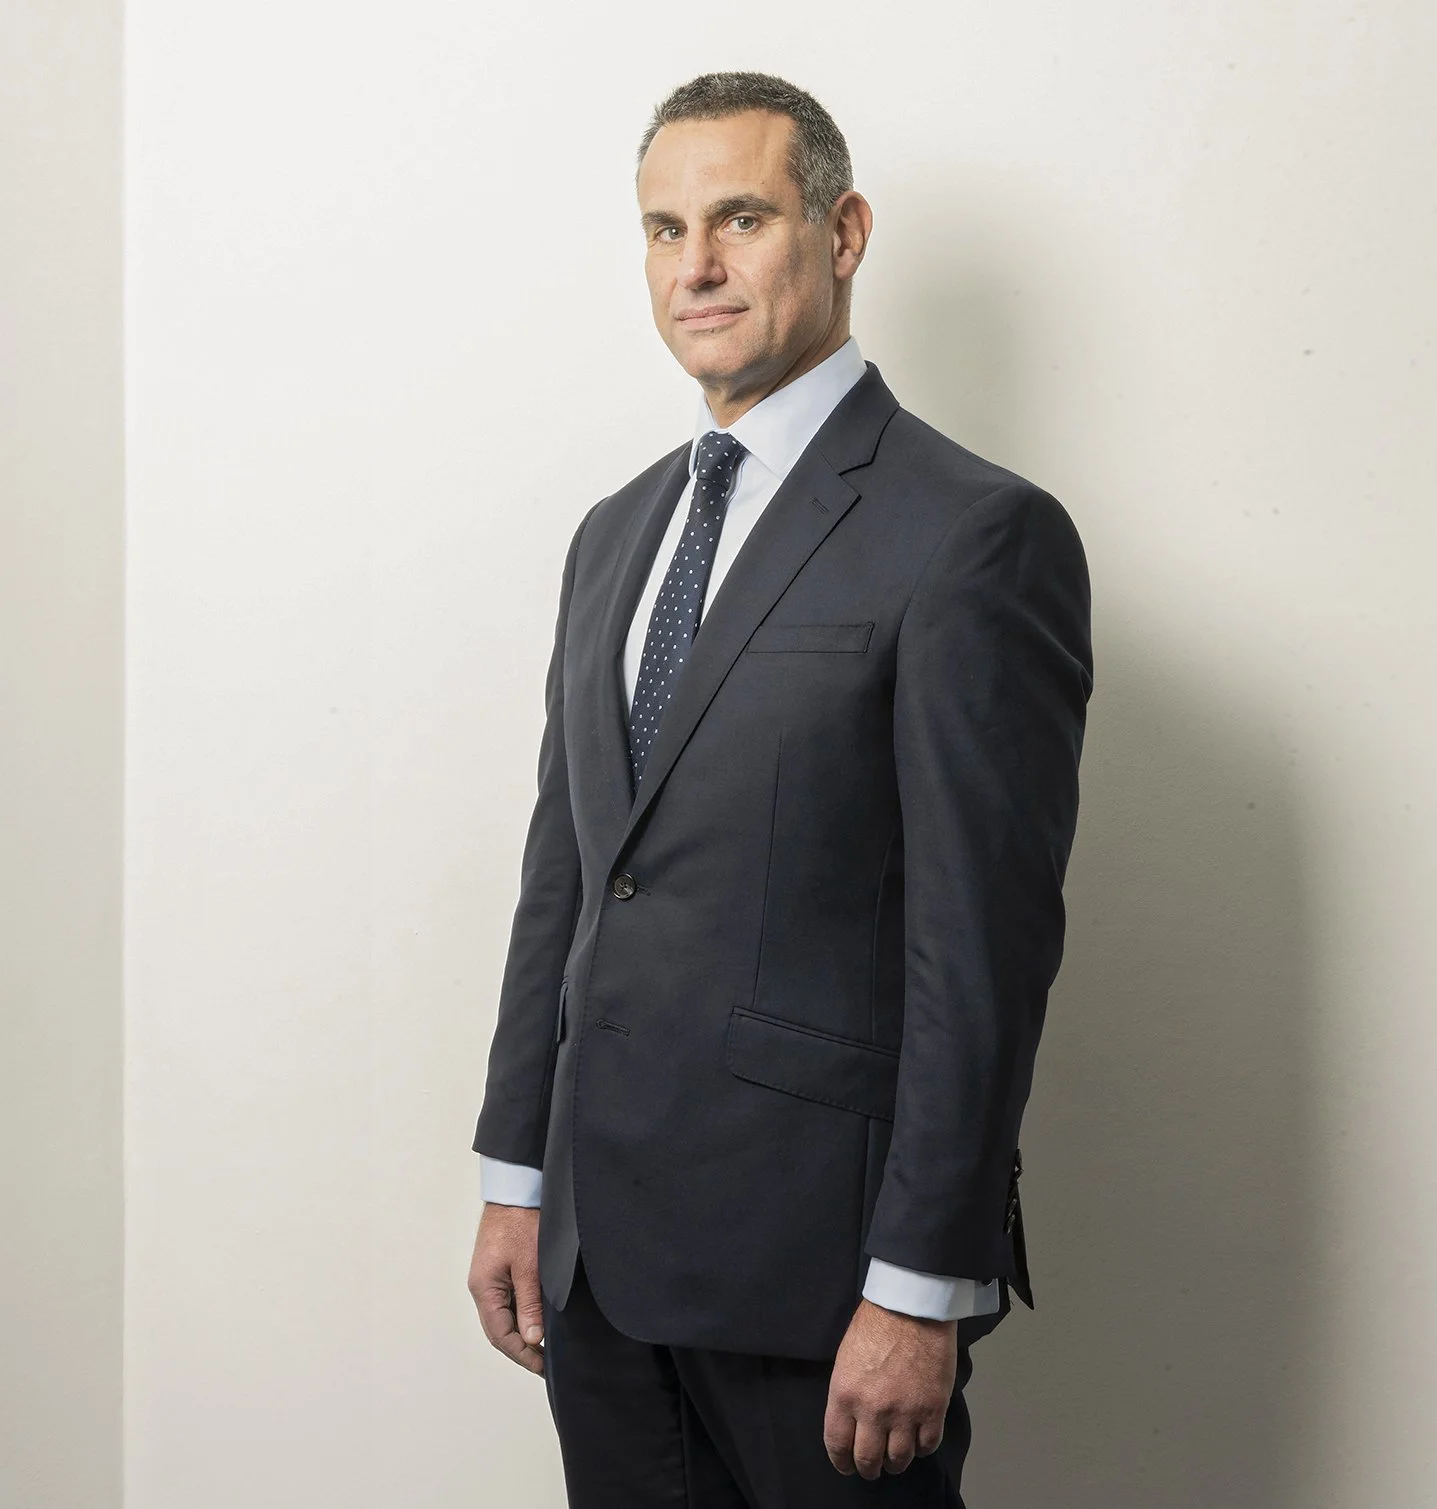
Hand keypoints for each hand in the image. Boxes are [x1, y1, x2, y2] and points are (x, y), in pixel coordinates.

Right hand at [468, 1203, 544, 1375]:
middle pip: (498, 1329)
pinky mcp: (497, 1268)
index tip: (541, 1367)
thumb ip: (530, 1304)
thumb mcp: (530, 1266)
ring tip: (543, 1348)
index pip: (500, 1335)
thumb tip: (532, 1339)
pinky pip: (506, 1301)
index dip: (521, 1354)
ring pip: (502, 1316)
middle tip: (544, 1364)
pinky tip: (536, 1321)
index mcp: (484, 1289)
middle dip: (520, 1349)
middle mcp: (481, 1286)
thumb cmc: (521, 1222)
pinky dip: (520, 1315)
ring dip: (520, 1333)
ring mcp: (488, 1278)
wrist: (515, 1189)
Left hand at [823, 1297, 957, 1478]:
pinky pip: (927, 1446)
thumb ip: (846, 1395)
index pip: (837, 1445)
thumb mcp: (845, 1359)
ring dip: (895, 1462)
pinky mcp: (933, 1410)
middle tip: (871, 1466)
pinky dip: (921, 1448)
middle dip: (868, 1468)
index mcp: (844, 1395)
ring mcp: (905, 1413)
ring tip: (895, 1456)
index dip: (841, 1461)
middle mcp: (872, 1410)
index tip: (846, 1464)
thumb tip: (850, 1421)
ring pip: (898, 1459)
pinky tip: (918, 1439)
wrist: (911, 1305)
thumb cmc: (876, 1323)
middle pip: (868, 1460)